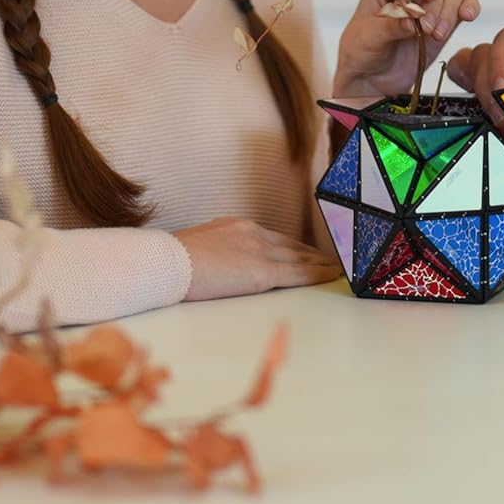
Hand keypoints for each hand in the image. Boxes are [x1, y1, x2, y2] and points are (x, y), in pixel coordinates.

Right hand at [171, 216, 341, 299]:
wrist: (166, 262)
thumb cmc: (172, 261)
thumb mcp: (199, 248)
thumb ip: (217, 253)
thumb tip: (218, 265)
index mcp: (237, 227)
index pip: (273, 239)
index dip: (293, 247)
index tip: (307, 252)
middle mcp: (253, 234)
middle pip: (291, 246)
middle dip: (312, 254)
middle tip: (331, 259)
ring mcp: (258, 252)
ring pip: (299, 258)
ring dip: (320, 263)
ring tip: (337, 268)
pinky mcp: (261, 273)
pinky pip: (297, 274)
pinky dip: (317, 275)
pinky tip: (331, 275)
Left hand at [332, 0, 480, 99]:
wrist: (372, 81)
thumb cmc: (360, 52)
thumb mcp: (368, 37)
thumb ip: (391, 26)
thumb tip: (413, 19)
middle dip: (435, 3)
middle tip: (427, 28)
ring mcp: (428, 4)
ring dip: (450, 11)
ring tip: (437, 34)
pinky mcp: (444, 21)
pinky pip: (463, 5)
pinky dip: (469, 7)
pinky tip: (467, 16)